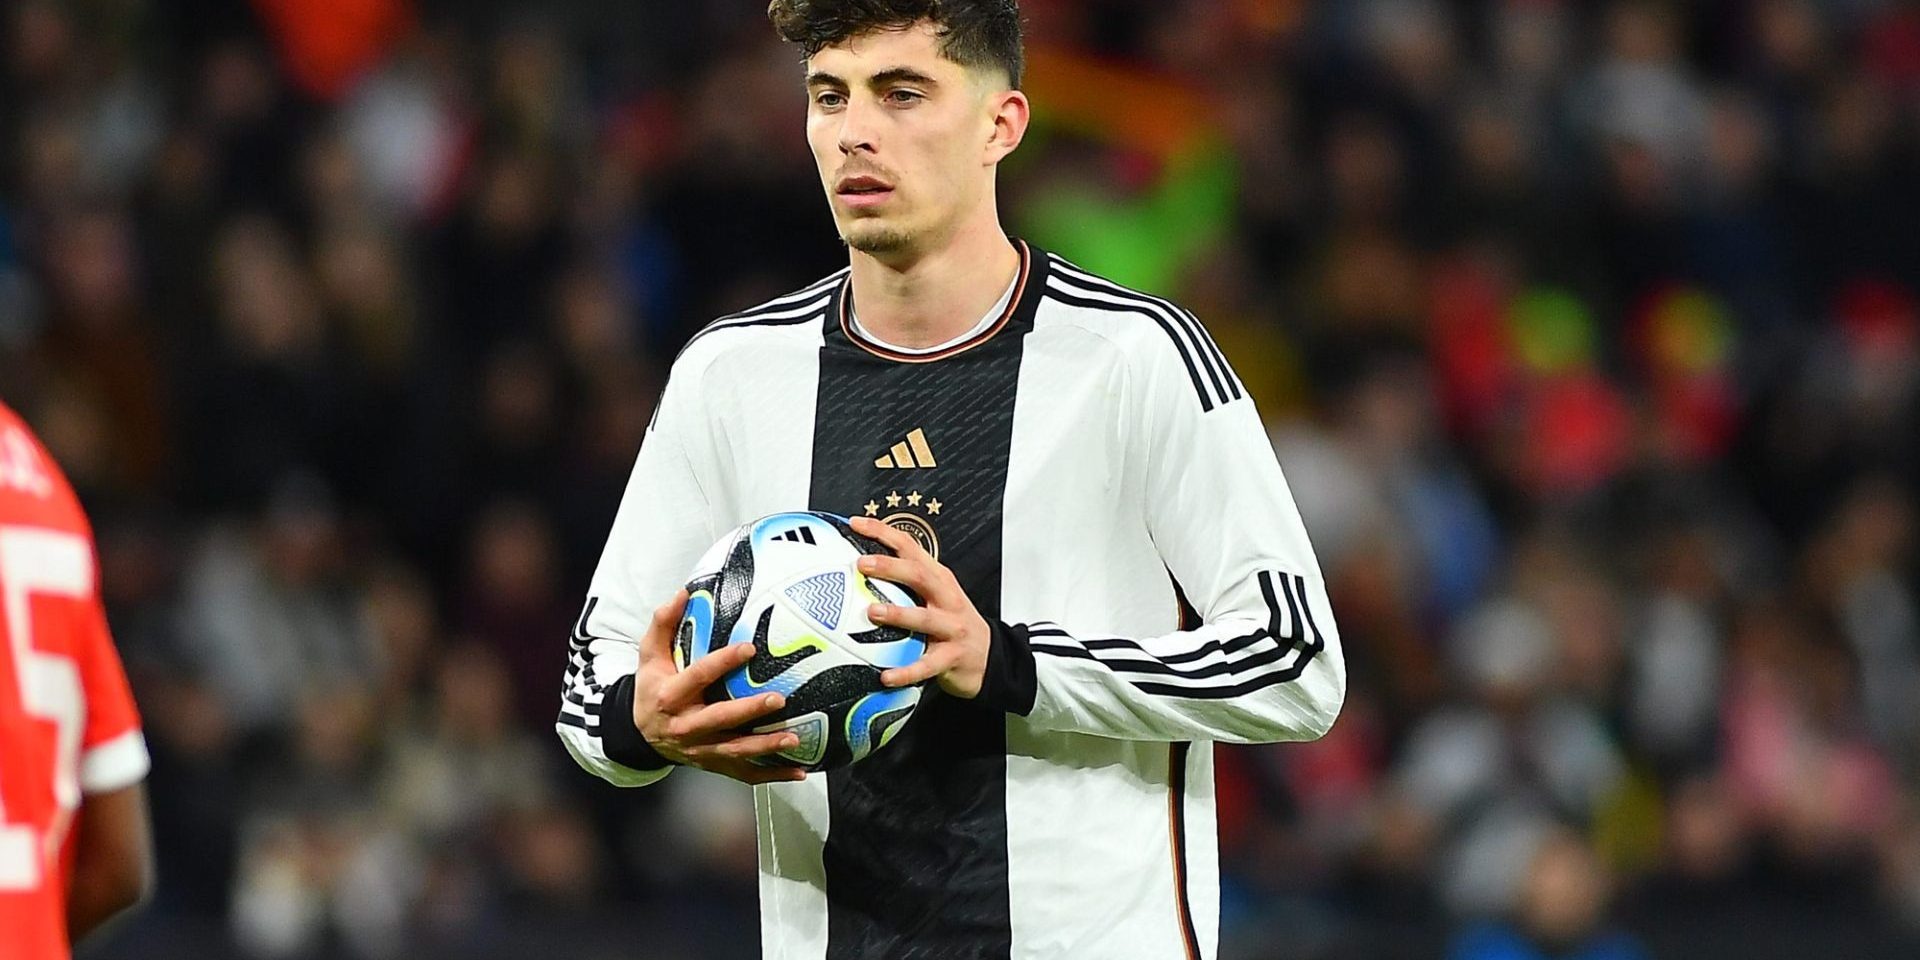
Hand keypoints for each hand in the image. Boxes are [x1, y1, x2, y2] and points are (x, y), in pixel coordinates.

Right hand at [631, 589, 806, 783]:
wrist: (639, 734)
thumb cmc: (652, 687)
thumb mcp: (649, 656)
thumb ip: (663, 624)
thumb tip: (684, 592)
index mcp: (670, 696)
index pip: (698, 677)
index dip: (722, 662)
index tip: (748, 648)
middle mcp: (685, 726)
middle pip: (719, 719)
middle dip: (748, 711)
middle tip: (778, 699)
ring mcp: (700, 750)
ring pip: (735, 751)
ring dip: (765, 747)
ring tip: (794, 738)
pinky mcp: (713, 765)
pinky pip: (744, 774)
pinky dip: (771, 775)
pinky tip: (798, 772)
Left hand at [849, 516, 992, 698]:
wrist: (990, 657)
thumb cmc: (952, 623)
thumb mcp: (935, 595)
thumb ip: (905, 581)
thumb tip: (858, 568)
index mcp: (938, 578)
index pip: (910, 547)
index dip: (884, 532)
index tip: (856, 524)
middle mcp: (946, 598)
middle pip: (920, 575)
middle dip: (891, 567)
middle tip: (862, 564)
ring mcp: (952, 627)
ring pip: (925, 618)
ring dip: (899, 614)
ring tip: (873, 612)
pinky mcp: (952, 656)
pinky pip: (926, 665)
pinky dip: (906, 671)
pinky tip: (885, 676)